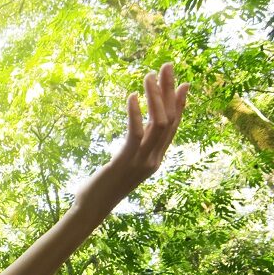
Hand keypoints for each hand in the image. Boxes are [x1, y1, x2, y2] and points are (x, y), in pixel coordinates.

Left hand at [76, 62, 189, 212]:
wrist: (91, 208)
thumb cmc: (102, 187)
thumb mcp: (123, 165)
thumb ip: (133, 149)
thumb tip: (137, 133)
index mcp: (155, 159)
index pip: (173, 127)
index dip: (180, 104)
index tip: (183, 83)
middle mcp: (154, 159)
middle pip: (170, 119)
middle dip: (170, 91)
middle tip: (168, 66)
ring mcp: (142, 161)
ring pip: (158, 123)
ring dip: (155, 96)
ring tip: (149, 75)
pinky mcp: (125, 161)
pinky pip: (136, 133)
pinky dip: (135, 113)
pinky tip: (131, 96)